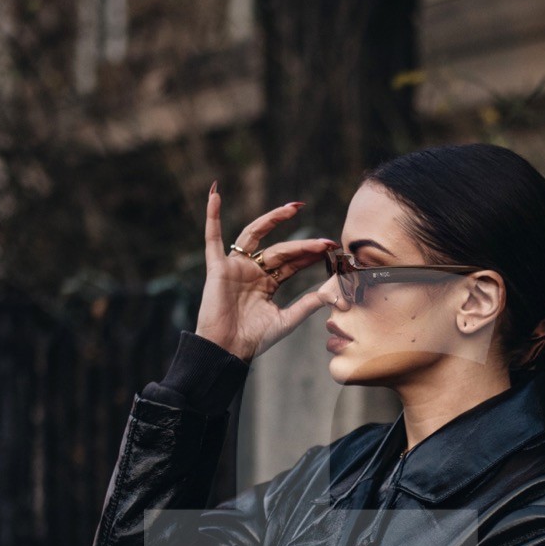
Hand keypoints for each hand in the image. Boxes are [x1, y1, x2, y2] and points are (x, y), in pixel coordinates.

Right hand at [196, 183, 337, 360]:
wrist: (227, 350)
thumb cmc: (252, 339)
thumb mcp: (286, 320)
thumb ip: (306, 305)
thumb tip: (332, 295)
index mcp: (268, 283)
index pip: (293, 263)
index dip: (311, 255)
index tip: (332, 248)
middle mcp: (252, 271)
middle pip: (281, 250)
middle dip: (304, 245)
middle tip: (327, 241)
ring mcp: (235, 267)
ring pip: (255, 235)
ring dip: (273, 219)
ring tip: (294, 207)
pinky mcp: (218, 267)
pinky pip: (212, 238)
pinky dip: (212, 216)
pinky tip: (215, 195)